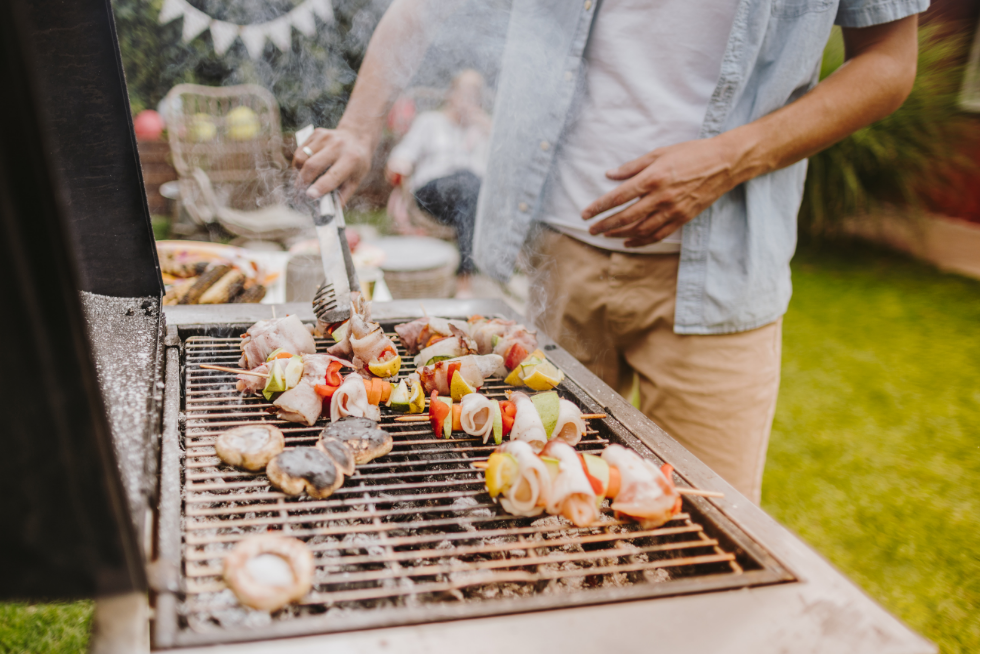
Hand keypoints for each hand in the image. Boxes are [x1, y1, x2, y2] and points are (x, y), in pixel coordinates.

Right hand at [293, 127, 373, 201]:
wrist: (356, 136)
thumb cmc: (356, 163)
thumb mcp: (355, 180)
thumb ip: (342, 196)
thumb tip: (328, 213)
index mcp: (351, 159)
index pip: (333, 175)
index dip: (320, 187)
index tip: (309, 196)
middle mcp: (338, 146)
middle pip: (312, 166)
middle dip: (302, 183)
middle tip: (299, 196)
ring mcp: (325, 137)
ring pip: (301, 158)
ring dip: (299, 173)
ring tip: (305, 181)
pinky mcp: (316, 133)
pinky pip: (300, 152)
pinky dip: (300, 164)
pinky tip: (307, 168)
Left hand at [582, 136, 739, 247]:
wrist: (724, 163)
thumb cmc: (691, 153)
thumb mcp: (660, 152)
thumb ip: (633, 166)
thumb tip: (609, 175)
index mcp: (653, 178)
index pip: (619, 196)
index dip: (599, 207)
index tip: (585, 213)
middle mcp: (661, 197)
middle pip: (626, 217)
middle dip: (605, 224)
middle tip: (590, 229)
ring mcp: (673, 210)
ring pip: (640, 229)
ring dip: (620, 234)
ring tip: (606, 234)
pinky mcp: (683, 218)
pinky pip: (658, 235)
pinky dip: (641, 241)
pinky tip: (629, 242)